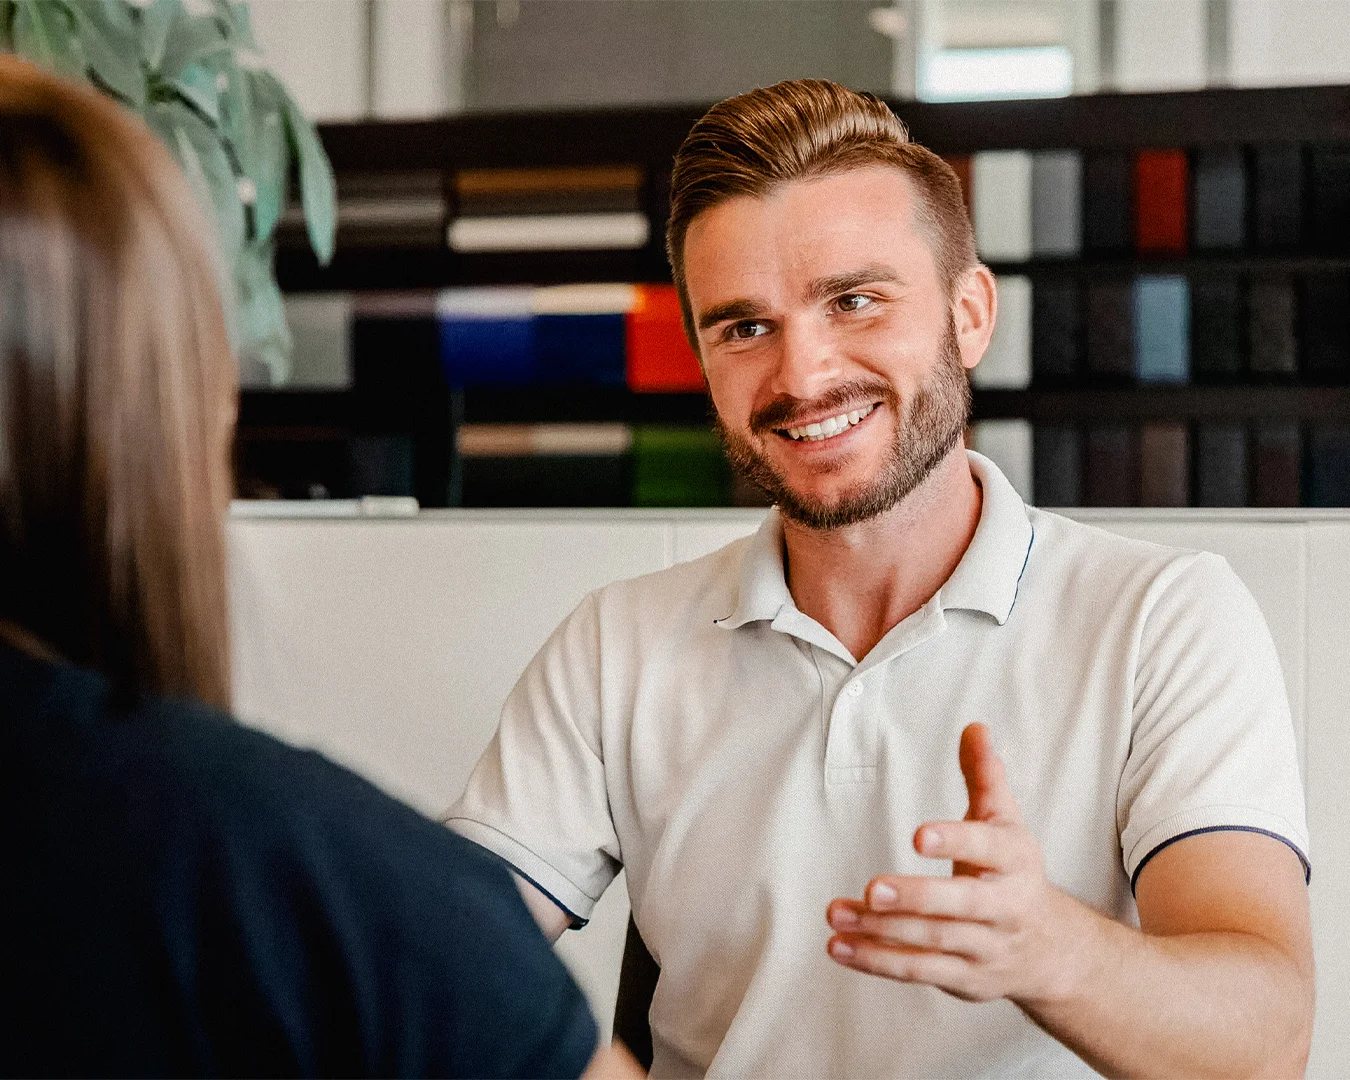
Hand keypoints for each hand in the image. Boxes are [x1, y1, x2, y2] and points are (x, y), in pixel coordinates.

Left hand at [825, 723, 1079, 1005]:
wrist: (1051, 950)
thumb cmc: (1012, 872)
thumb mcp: (1005, 822)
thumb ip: (985, 776)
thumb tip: (974, 727)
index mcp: (1015, 861)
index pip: (989, 848)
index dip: (956, 840)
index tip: (919, 834)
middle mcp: (1005, 908)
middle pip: (960, 905)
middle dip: (914, 898)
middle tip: (871, 887)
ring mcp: (985, 947)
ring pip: (933, 941)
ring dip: (881, 931)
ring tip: (837, 915)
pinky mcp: (964, 978)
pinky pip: (919, 971)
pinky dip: (877, 961)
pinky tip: (840, 947)